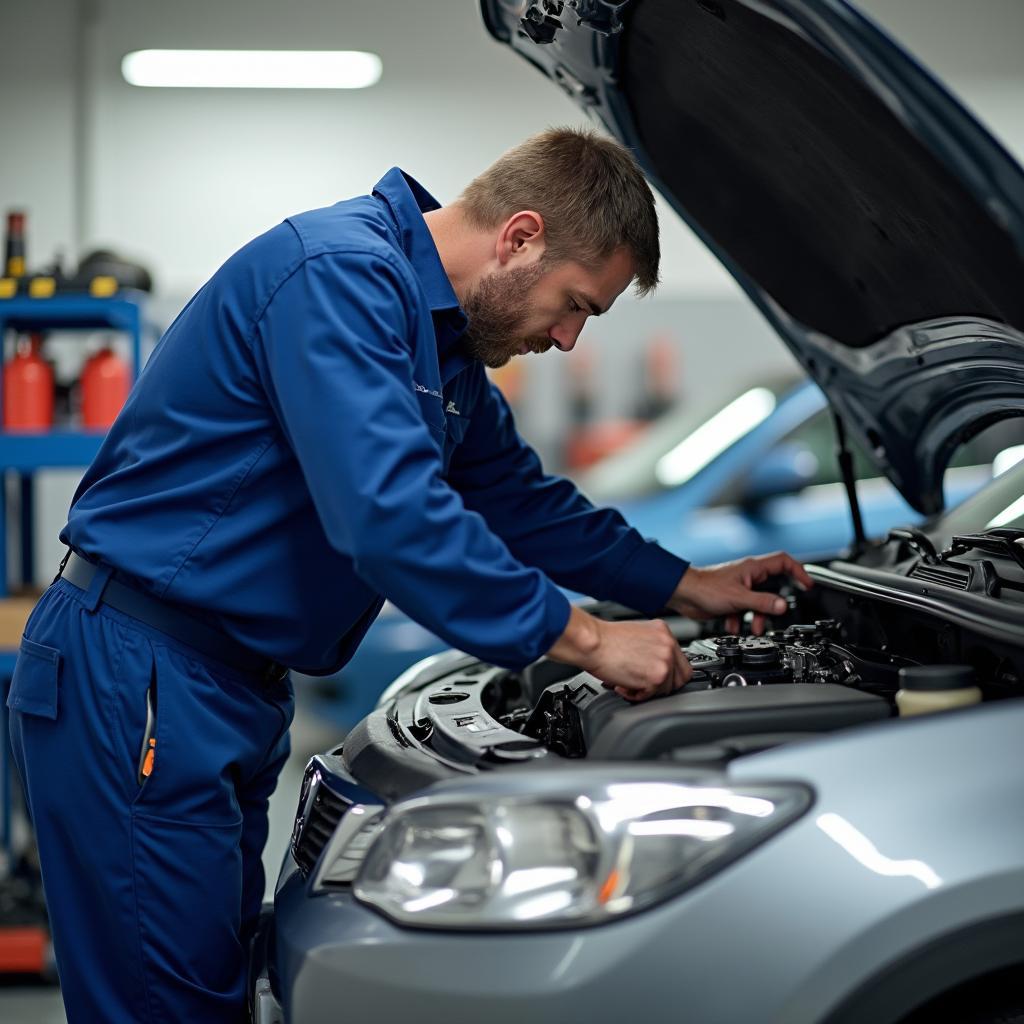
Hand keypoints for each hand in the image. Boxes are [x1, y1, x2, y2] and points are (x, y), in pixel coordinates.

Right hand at [546, 607, 691, 701]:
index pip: (679, 660)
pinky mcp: (657, 676)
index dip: (668, 672)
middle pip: (681, 676)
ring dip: (648, 691)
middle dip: (662, 685)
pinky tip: (624, 686)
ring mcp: (665, 660)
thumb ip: (651, 647)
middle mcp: (668, 644)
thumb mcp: (636, 634)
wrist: (592, 642)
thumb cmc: (604, 639)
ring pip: (668, 688)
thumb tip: (653, 664)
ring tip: (628, 683)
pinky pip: (653, 696)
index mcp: (663, 631)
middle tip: (643, 684)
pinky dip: (638, 696)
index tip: (656, 677)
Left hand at [668, 551, 813, 634]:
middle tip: (776, 615)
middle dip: (773, 605)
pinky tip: (734, 625)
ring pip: (757, 603)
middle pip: (772, 588)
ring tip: (753, 627)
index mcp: (753, 568)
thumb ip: (763, 603)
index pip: (783, 562)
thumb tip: (783, 606)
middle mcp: (748, 576)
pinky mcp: (730, 599)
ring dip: (756, 616)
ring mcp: (739, 587)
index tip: (807, 585)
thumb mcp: (740, 598)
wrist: (682, 594)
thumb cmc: (705, 589)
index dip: (798, 571)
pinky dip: (741, 620)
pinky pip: (744, 610)